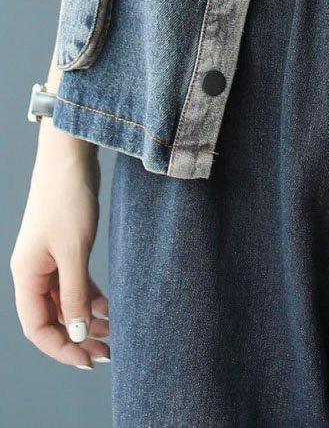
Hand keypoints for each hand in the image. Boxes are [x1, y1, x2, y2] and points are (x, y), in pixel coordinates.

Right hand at [10, 122, 108, 369]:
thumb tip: (77, 333)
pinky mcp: (65, 248)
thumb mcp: (74, 250)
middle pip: (52, 318)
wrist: (70, 157)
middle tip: (106, 353)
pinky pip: (75, 284)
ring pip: (66, 302)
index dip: (61, 347)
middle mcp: (34, 272)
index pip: (38, 327)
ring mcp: (49, 260)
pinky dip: (90, 298)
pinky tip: (109, 308)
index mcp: (27, 275)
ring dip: (86, 319)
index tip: (88, 360)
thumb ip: (76, 294)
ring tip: (112, 335)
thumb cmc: (67, 199)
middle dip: (77, 338)